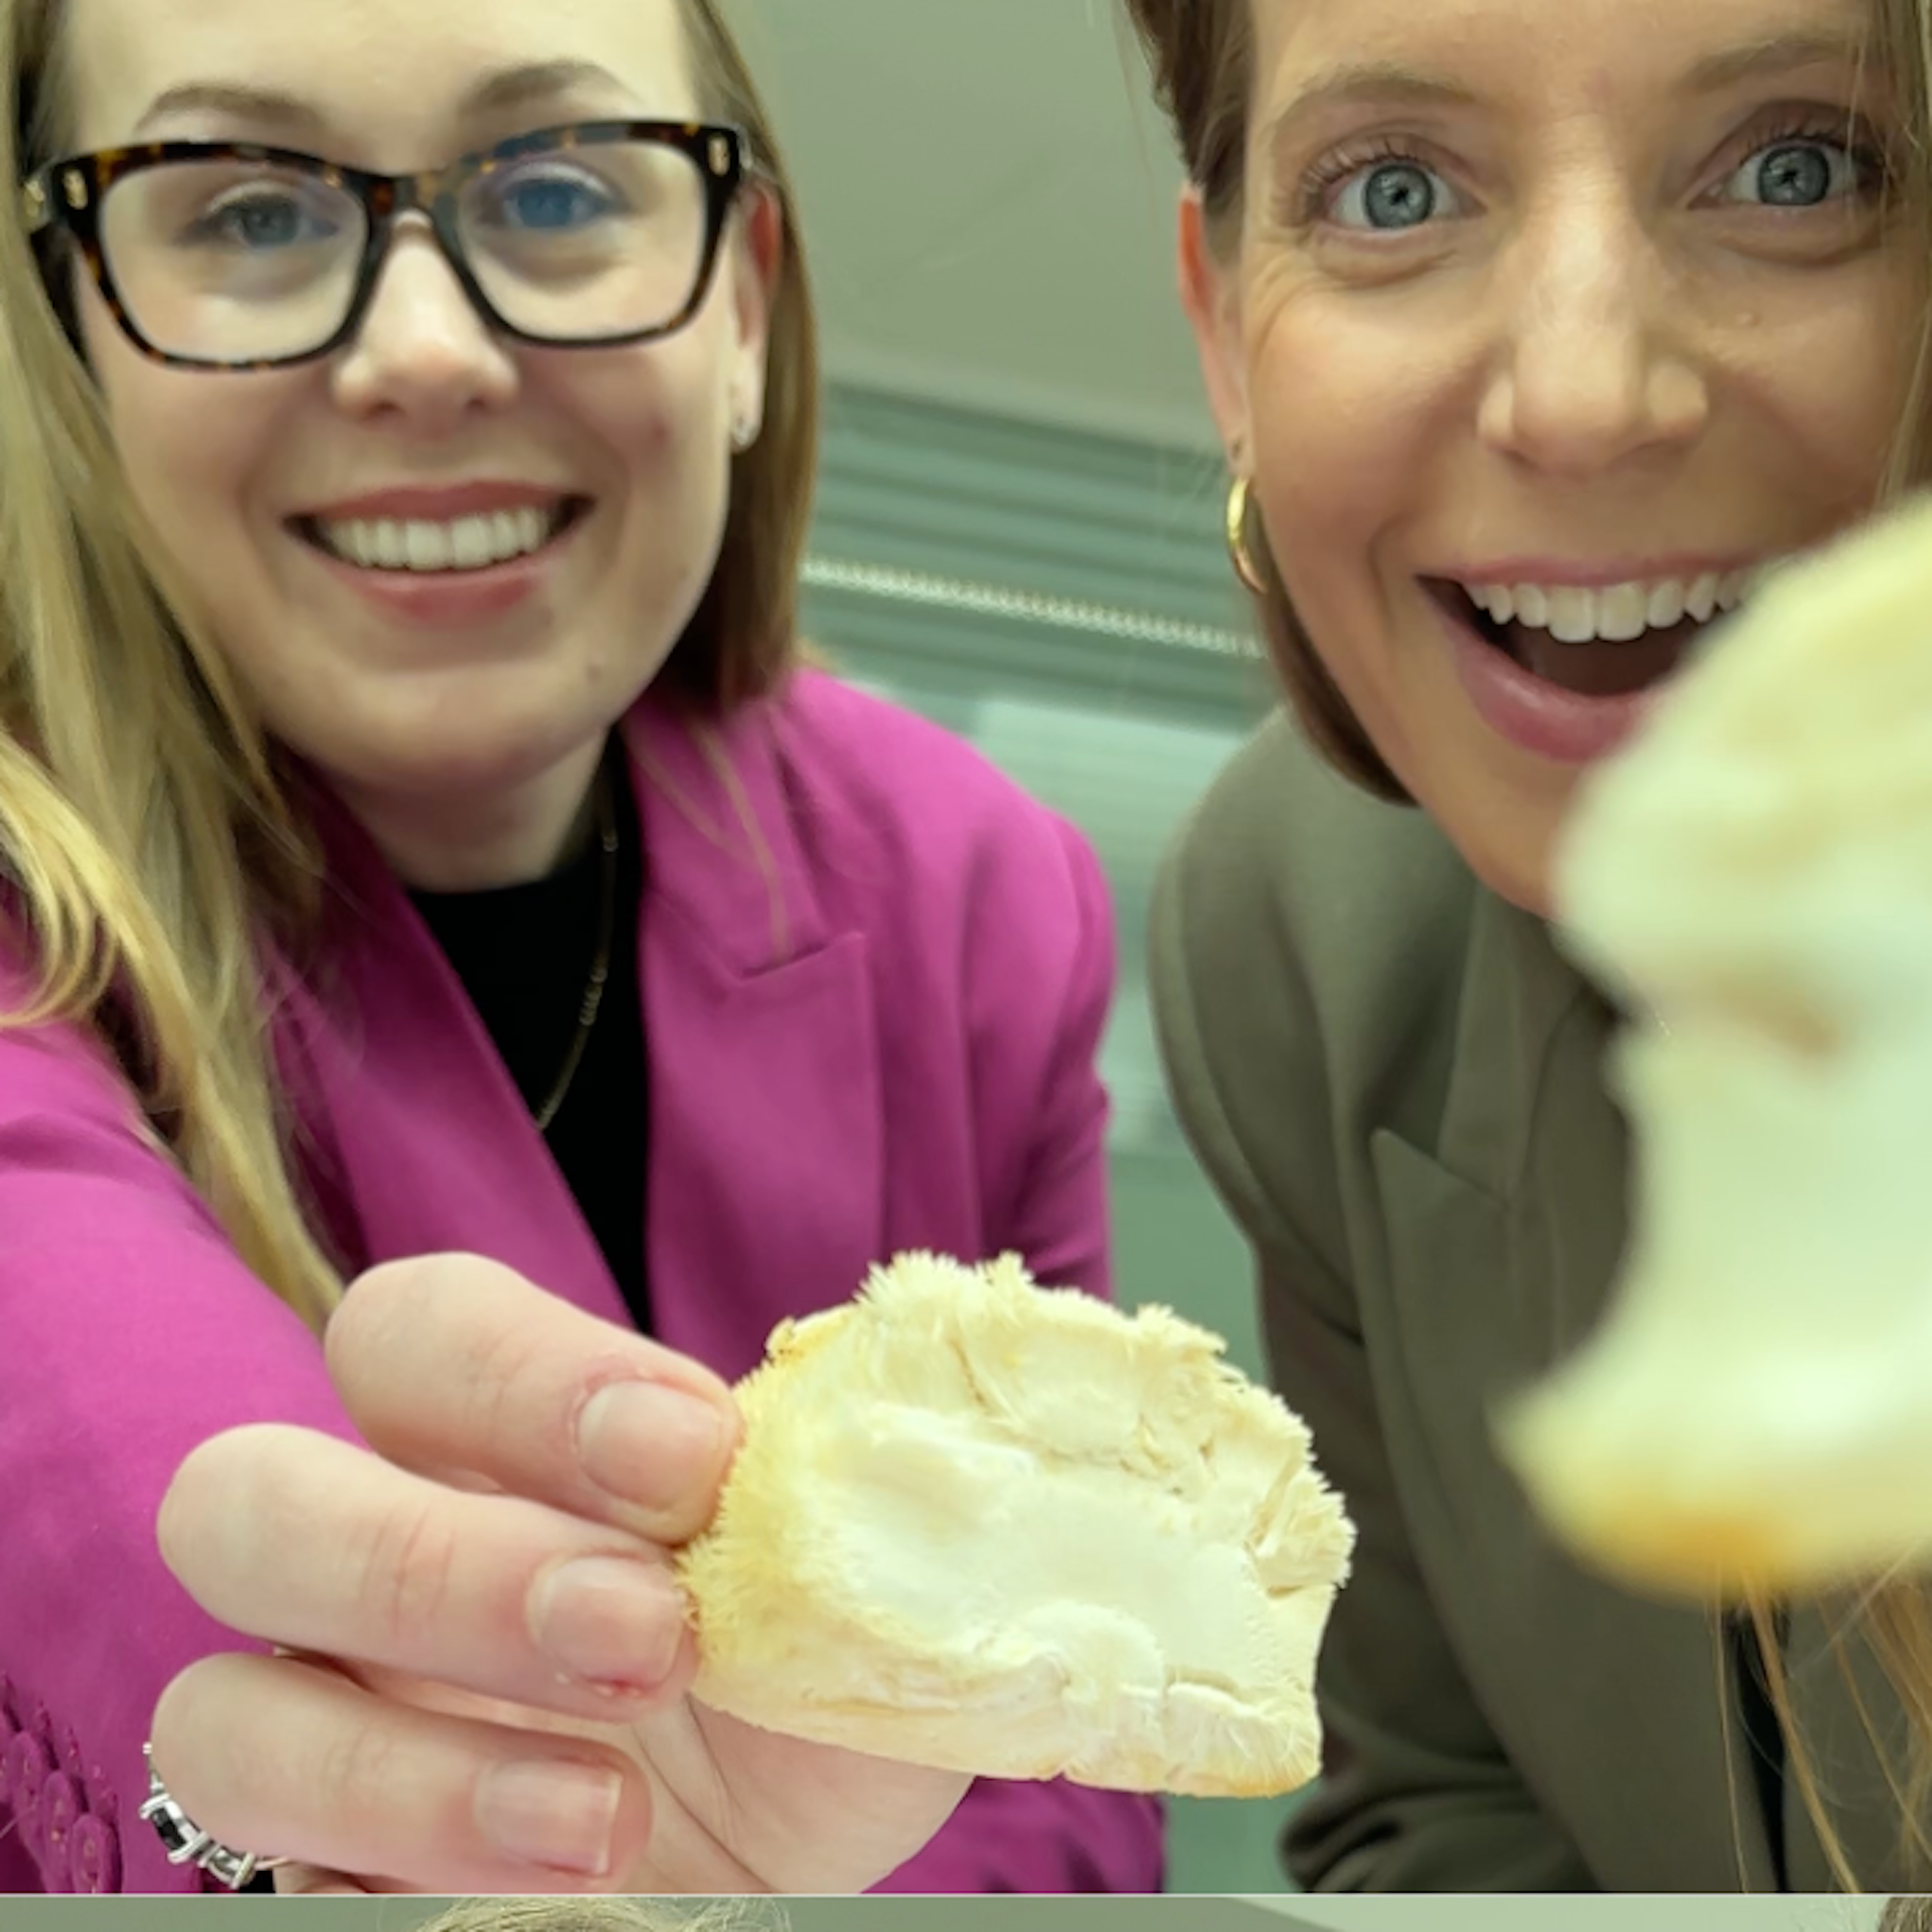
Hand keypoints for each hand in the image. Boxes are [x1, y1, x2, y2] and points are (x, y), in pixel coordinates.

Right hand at [150, 1255, 968, 1893]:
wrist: (807, 1841)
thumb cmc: (818, 1672)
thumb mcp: (853, 1570)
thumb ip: (829, 1487)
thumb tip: (870, 1433)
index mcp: (488, 1440)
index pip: (411, 1330)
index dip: (528, 1380)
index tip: (697, 1459)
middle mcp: (373, 1562)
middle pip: (248, 1502)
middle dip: (443, 1567)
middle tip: (644, 1636)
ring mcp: (328, 1729)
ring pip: (223, 1717)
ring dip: (420, 1773)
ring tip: (611, 1822)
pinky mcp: (332, 1880)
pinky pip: (288, 1896)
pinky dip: (418, 1899)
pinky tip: (583, 1906)